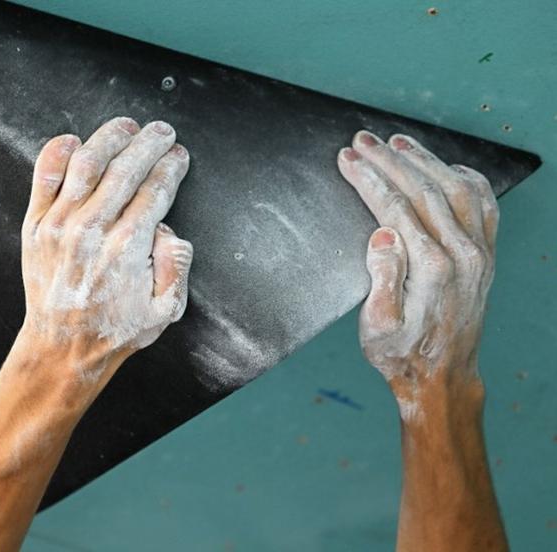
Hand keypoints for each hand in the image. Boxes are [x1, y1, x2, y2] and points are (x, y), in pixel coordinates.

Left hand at [20, 117, 192, 380]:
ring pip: (87, 163)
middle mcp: (91, 231)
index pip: (154, 190)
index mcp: (126, 249)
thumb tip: (168, 230)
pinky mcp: (35, 225)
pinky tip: (74, 140)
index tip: (177, 155)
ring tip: (127, 126)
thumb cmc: (113, 329)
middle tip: (162, 132)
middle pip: (125, 170)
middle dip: (149, 144)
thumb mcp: (164, 311)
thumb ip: (176, 267)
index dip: (170, 167)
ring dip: (110, 138)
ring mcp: (59, 225)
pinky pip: (45, 177)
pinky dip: (58, 152)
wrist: (61, 347)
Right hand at [338, 131, 497, 419]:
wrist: (441, 377)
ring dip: (426, 160)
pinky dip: (468, 178)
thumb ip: (381, 279)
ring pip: (457, 188)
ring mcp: (480, 253)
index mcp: (433, 268)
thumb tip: (383, 234)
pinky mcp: (486, 256)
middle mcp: (463, 254)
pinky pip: (485, 204)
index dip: (369, 178)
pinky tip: (449, 167)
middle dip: (390, 160)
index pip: (396, 206)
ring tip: (397, 141)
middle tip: (363, 140)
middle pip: (425, 189)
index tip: (347, 158)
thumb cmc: (401, 354)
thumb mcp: (377, 326)